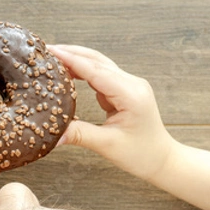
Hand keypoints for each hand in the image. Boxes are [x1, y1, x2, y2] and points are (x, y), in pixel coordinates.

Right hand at [49, 45, 175, 179]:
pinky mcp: (124, 89)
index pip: (96, 71)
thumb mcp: (107, 145)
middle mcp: (132, 84)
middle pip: (97, 61)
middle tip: (46, 50)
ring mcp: (129, 85)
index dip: (72, 60)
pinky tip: (67, 71)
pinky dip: (83, 70)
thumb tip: (53, 136)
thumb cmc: (142, 154)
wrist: (162, 159)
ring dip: (76, 58)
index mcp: (131, 94)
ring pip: (98, 64)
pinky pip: (100, 74)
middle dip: (71, 53)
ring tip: (53, 57)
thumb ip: (79, 135)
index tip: (52, 52)